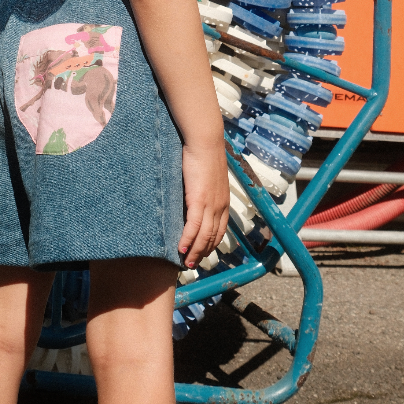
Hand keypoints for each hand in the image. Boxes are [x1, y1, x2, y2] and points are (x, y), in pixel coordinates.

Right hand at [179, 141, 229, 267]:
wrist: (205, 141)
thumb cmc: (203, 153)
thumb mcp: (207, 176)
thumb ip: (203, 189)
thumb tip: (193, 196)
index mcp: (223, 201)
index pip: (219, 229)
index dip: (211, 244)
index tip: (202, 253)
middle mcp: (220, 206)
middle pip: (213, 237)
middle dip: (203, 252)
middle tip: (192, 263)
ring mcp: (211, 204)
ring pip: (204, 236)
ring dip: (195, 251)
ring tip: (186, 262)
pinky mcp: (199, 200)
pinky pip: (193, 227)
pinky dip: (187, 240)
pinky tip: (180, 249)